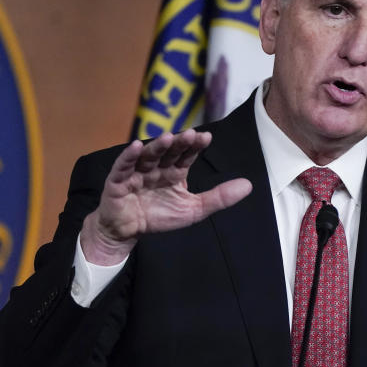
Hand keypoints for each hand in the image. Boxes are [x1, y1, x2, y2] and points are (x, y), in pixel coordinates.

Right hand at [79, 129, 251, 264]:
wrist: (128, 232)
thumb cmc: (159, 216)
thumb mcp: (194, 209)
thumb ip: (219, 197)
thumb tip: (248, 185)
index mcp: (174, 171)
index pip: (186, 154)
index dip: (195, 146)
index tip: (206, 137)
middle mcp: (156, 167)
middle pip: (168, 151)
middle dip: (178, 142)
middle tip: (190, 134)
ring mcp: (137, 172)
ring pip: (148, 156)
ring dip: (156, 146)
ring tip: (166, 138)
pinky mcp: (118, 181)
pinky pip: (123, 167)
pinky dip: (128, 156)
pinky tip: (136, 146)